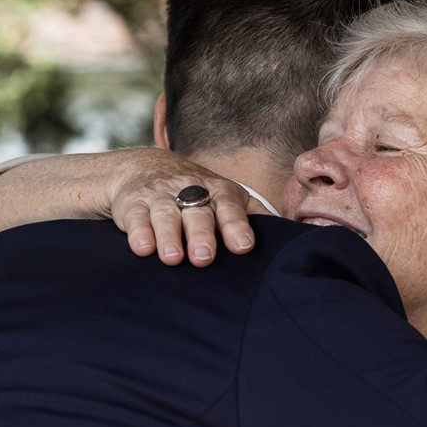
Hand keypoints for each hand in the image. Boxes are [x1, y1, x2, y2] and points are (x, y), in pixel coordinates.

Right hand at [107, 150, 255, 265]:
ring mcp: (160, 197)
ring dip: (169, 236)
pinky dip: (138, 233)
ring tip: (173, 258)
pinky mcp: (133, 204)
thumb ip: (254, 215)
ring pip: (165, 215)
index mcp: (218, 192)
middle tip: (204, 258)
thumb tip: (293, 236)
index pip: (229, 207)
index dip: (236, 226)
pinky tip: (142, 249)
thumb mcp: (227, 197)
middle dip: (202, 234)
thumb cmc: (197, 192)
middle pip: (197, 212)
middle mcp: (190, 192)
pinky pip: (135, 217)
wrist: (145, 167)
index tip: (243, 246)